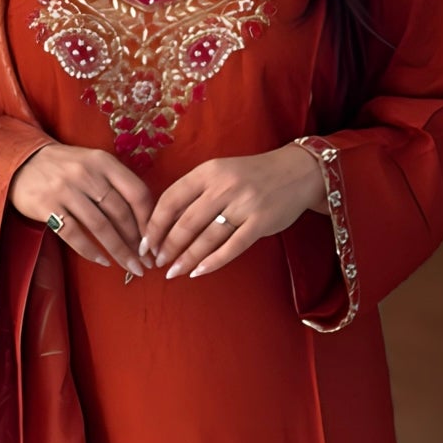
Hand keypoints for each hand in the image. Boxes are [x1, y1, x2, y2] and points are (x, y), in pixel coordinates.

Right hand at [8, 141, 154, 276]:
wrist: (22, 161)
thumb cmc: (66, 168)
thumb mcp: (93, 164)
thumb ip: (116, 184)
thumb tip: (144, 221)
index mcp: (103, 161)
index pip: (136, 192)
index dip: (149, 220)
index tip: (154, 241)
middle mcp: (86, 173)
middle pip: (120, 213)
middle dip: (137, 242)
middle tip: (147, 262)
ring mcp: (65, 189)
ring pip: (100, 227)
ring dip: (119, 251)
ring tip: (131, 267)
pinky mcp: (47, 206)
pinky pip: (74, 234)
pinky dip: (90, 251)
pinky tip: (103, 262)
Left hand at [140, 145, 328, 279]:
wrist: (297, 171)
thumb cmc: (252, 176)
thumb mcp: (220, 172)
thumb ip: (196, 192)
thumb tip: (163, 223)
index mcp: (208, 171)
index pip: (171, 199)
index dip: (155, 224)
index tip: (145, 242)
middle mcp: (224, 186)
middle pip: (186, 222)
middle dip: (168, 246)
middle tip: (158, 261)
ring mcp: (244, 204)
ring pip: (207, 237)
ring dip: (187, 258)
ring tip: (174, 271)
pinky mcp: (260, 222)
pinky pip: (232, 247)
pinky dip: (213, 262)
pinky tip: (198, 272)